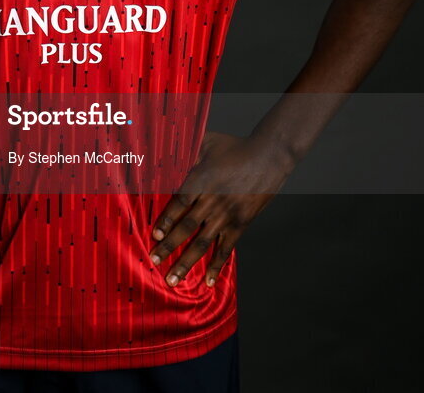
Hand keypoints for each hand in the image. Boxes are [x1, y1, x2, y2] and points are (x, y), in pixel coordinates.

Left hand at [149, 131, 292, 287]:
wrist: (269, 157)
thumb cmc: (235, 147)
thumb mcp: (207, 141)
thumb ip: (186, 149)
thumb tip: (163, 148)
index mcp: (203, 179)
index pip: (181, 203)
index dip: (167, 218)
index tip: (154, 233)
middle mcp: (214, 200)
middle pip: (188, 226)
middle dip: (169, 246)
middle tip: (154, 260)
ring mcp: (228, 215)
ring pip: (204, 242)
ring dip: (187, 262)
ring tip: (173, 279)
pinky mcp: (241, 224)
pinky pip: (226, 248)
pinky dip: (217, 265)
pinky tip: (208, 281)